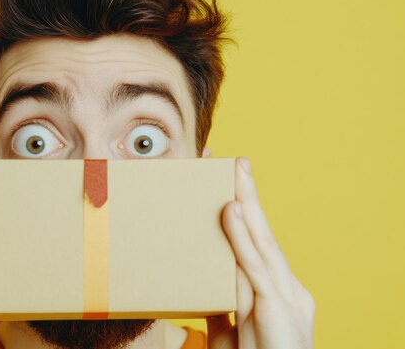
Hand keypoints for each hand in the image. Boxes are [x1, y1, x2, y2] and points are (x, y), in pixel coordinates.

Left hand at [206, 157, 314, 348]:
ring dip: (247, 203)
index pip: (257, 244)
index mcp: (277, 294)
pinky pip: (254, 268)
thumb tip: (205, 287)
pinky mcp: (280, 311)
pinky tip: (232, 211)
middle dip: (247, 195)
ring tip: (233, 171)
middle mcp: (288, 290)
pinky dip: (242, 238)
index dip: (244, 212)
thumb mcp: (231, 335)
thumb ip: (223, 307)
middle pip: (263, 235)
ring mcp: (288, 299)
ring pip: (263, 243)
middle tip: (233, 161)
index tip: (227, 183)